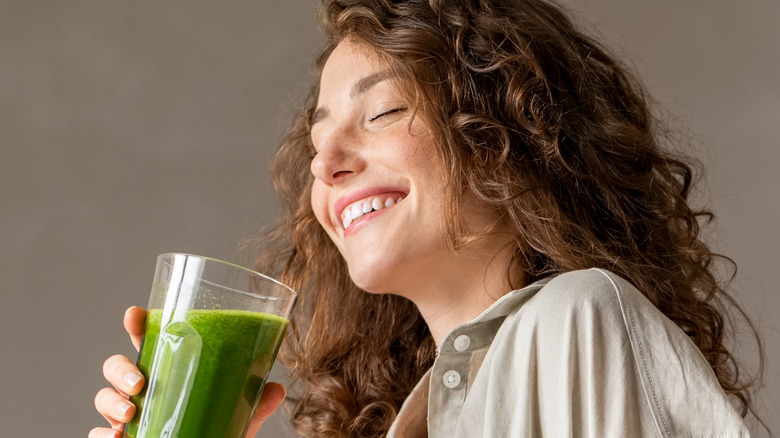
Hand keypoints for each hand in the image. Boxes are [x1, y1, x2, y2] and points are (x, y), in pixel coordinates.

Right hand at [90, 307, 285, 437]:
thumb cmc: (214, 431)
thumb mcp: (238, 417)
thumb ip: (254, 403)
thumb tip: (278, 389)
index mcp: (169, 371)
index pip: (148, 340)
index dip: (136, 324)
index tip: (133, 313)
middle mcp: (144, 389)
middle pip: (116, 366)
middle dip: (120, 369)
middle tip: (140, 383)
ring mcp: (128, 414)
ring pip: (102, 397)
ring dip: (110, 402)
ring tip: (130, 413)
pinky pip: (98, 434)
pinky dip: (102, 434)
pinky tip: (115, 437)